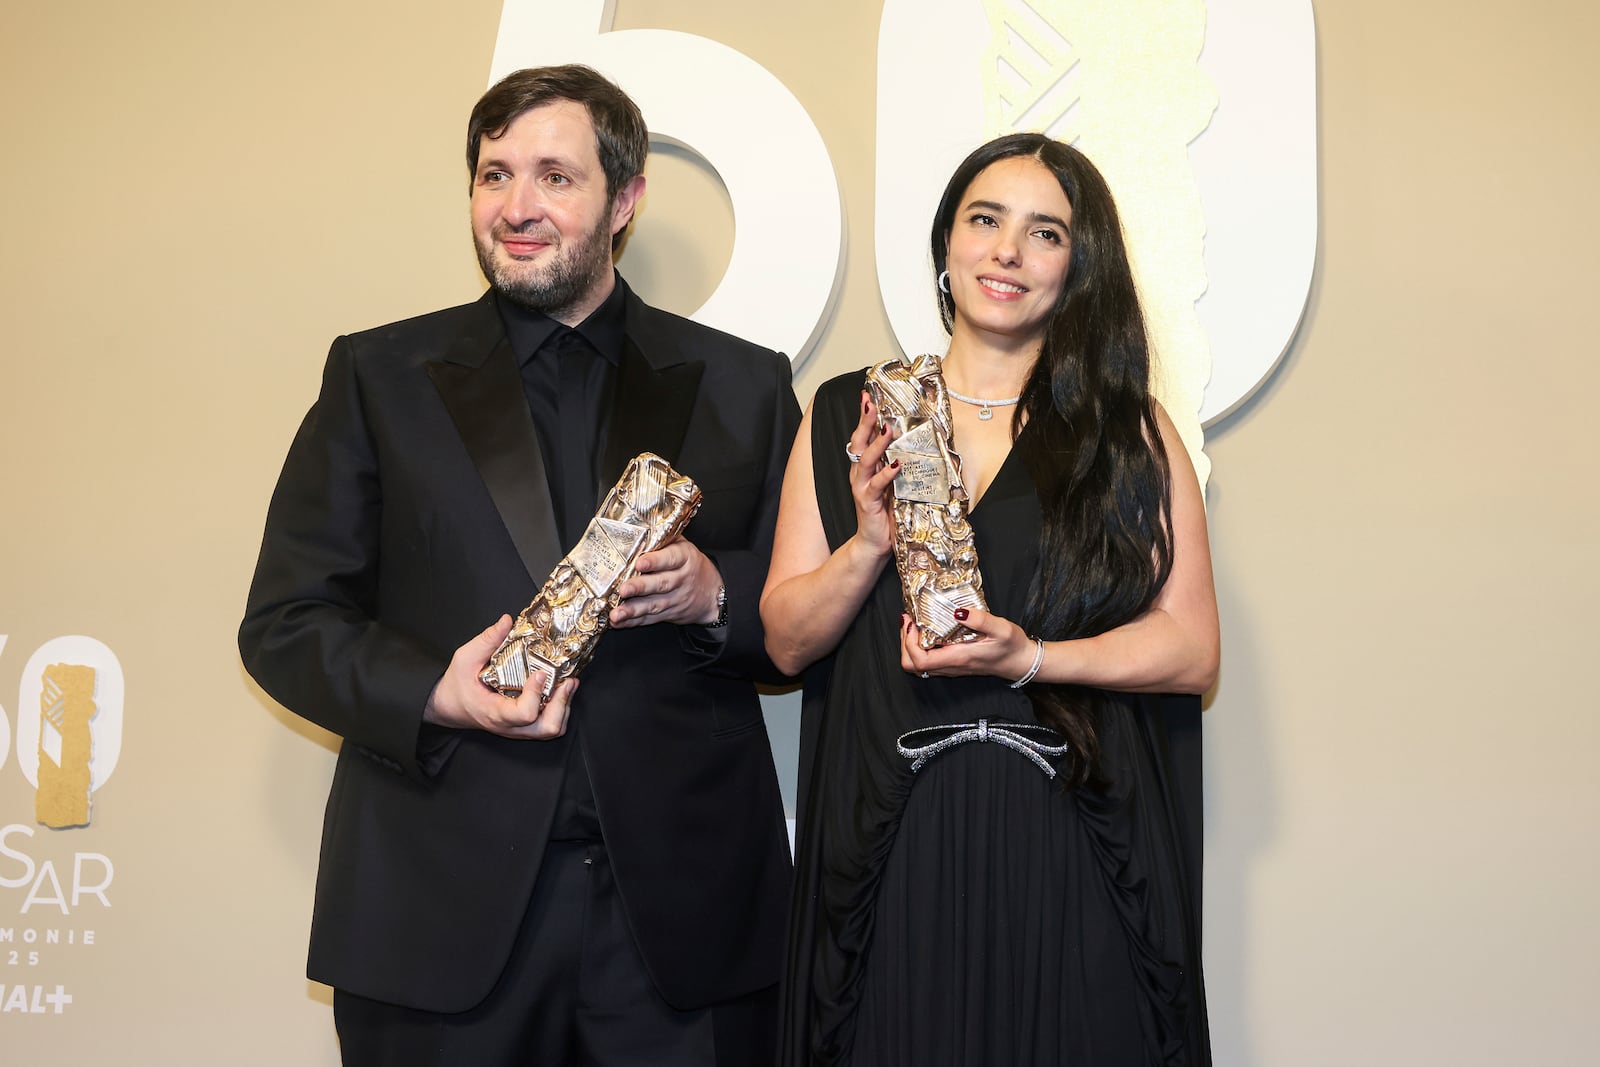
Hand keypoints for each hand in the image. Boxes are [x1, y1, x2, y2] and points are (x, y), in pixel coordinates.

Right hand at [423, 615, 576, 738]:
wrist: (448, 707)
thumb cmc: (455, 686)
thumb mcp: (465, 659)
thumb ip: (486, 640)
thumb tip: (507, 621)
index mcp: (494, 712)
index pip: (524, 713)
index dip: (536, 693)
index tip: (539, 673)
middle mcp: (510, 725)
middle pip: (547, 728)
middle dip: (562, 704)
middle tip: (566, 681)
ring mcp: (518, 729)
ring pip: (552, 730)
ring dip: (564, 707)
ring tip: (567, 684)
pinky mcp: (524, 727)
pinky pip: (548, 726)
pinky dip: (560, 709)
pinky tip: (559, 690)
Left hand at [610, 539, 722, 626]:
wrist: (713, 594)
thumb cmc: (692, 565)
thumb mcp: (684, 547)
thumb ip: (663, 540)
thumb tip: (637, 526)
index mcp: (685, 558)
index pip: (671, 559)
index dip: (655, 561)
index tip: (640, 562)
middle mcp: (681, 579)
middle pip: (661, 584)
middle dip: (640, 588)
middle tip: (624, 589)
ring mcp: (675, 599)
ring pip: (654, 605)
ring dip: (633, 610)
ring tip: (616, 613)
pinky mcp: (669, 614)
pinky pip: (650, 619)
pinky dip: (633, 622)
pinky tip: (618, 622)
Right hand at [849, 391, 898, 556]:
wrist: (873, 541)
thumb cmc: (883, 511)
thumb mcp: (891, 482)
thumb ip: (894, 463)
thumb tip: (910, 443)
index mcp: (865, 466)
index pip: (863, 435)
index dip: (864, 416)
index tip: (867, 395)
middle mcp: (859, 473)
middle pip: (859, 442)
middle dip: (865, 421)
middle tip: (870, 402)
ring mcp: (862, 487)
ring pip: (865, 460)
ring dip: (876, 444)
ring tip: (886, 429)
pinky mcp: (867, 502)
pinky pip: (876, 485)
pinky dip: (886, 474)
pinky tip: (896, 465)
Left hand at [900, 608, 1037, 681]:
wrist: (1022, 663)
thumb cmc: (1012, 646)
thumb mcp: (1001, 628)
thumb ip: (980, 619)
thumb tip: (958, 611)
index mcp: (958, 658)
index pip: (920, 661)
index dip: (909, 643)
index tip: (913, 623)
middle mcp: (951, 667)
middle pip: (912, 666)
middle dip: (904, 644)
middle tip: (909, 622)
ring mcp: (951, 668)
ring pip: (918, 666)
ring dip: (910, 645)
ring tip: (915, 624)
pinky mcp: (954, 665)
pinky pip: (928, 662)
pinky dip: (919, 647)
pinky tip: (927, 630)